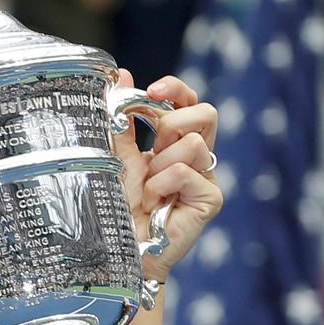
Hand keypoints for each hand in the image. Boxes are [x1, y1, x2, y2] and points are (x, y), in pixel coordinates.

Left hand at [112, 71, 222, 282]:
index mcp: (174, 143)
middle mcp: (195, 157)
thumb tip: (120, 76)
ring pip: (193, 143)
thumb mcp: (115, 157)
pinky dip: (162, 184)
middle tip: (153, 148)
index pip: (188, 103)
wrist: (117, 248)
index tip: (153, 90)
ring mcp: (205, 178)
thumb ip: (120, 121)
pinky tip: (155, 204)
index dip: (176, 90)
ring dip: (159, 164)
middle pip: (206, 113)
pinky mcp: (210, 199)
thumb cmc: (116, 206)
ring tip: (147, 190)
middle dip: (173, 122)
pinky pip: (186, 171)